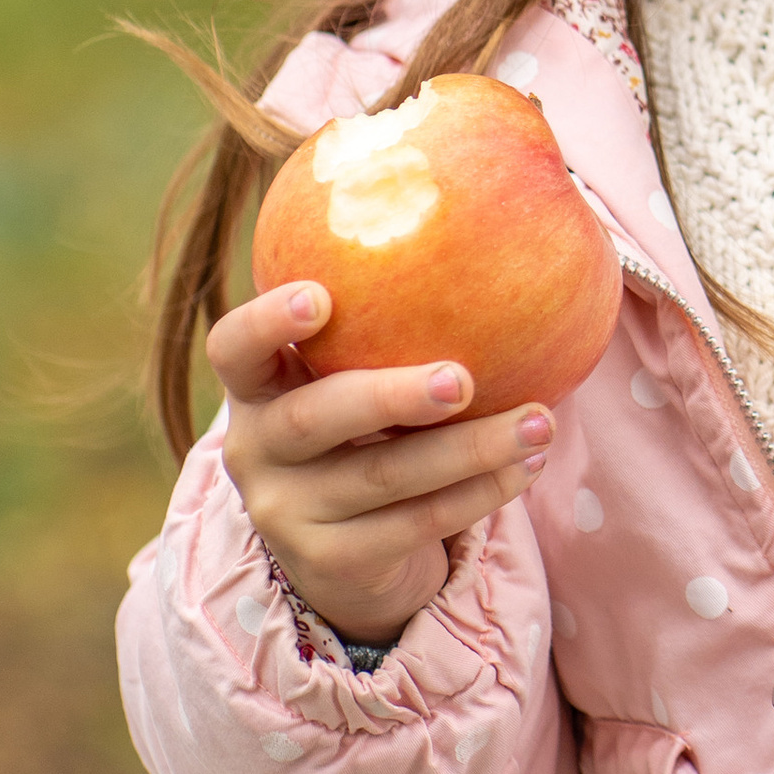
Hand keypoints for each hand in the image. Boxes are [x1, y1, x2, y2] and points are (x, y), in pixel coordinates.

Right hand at [209, 280, 547, 644]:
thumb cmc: (368, 432)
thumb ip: (388, 323)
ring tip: (539, 422)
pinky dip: (478, 494)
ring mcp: (285, 513)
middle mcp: (256, 450)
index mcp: (258, 388)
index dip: (268, 321)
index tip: (322, 296)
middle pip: (316, 418)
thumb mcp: (356, 377)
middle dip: (392, 395)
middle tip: (460, 377)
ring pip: (384, 476)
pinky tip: (525, 468)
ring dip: (472, 448)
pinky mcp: (329, 563)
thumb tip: (498, 210)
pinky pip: (414, 525)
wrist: (352, 556)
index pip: (234, 347)